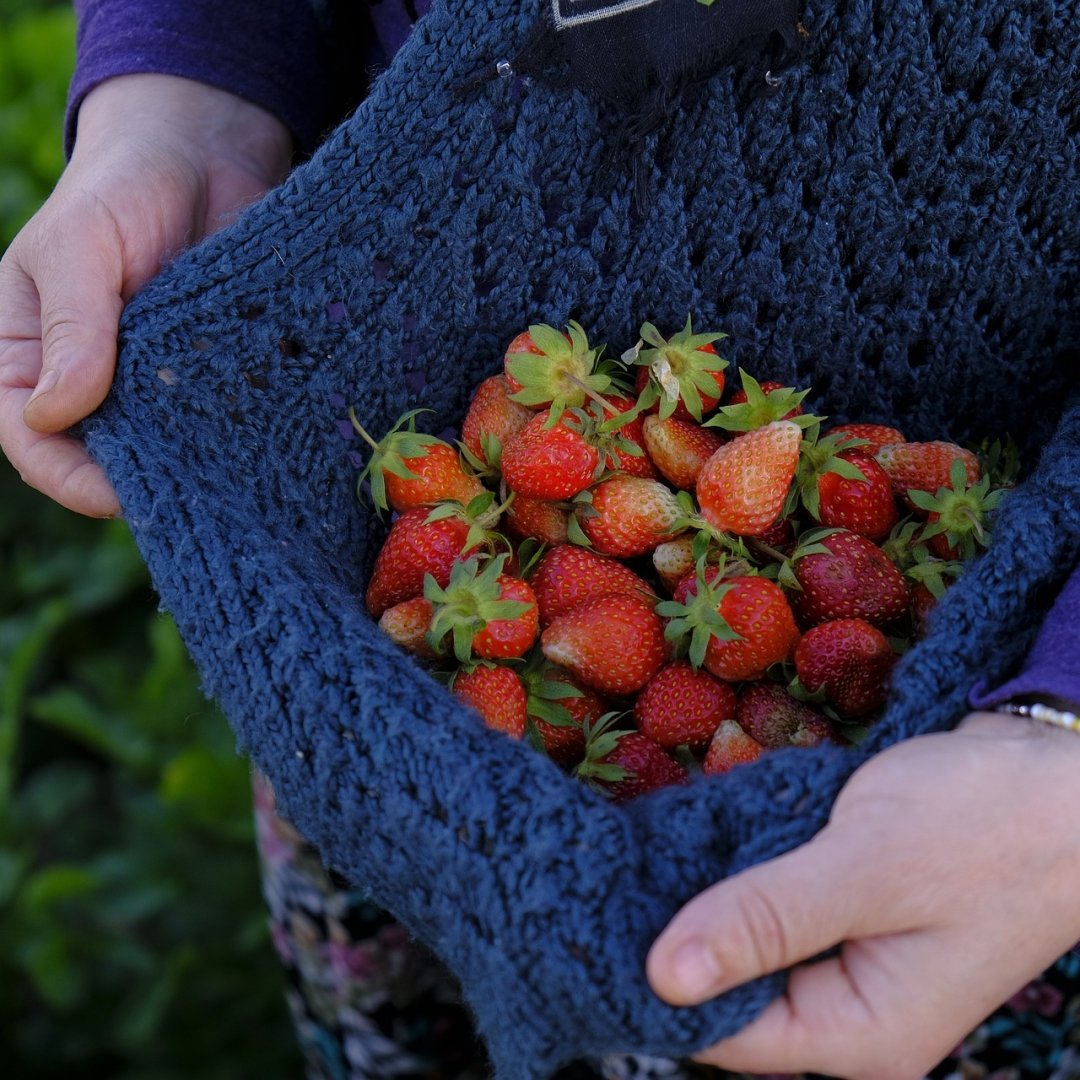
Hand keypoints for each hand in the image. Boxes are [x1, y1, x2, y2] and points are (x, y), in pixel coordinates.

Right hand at [0, 73, 291, 515]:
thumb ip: (72, 324)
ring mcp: (158, 383)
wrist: (204, 155)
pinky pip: (226, 418)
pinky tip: (270, 435)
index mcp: (34, 356)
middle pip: (106, 457)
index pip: (33, 440)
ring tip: (234, 472)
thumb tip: (53, 413)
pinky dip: (244, 431)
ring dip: (199, 463)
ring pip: (172, 447)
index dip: (68, 478)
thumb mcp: (79, 245)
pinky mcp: (215, 374)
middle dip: (143, 480)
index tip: (117, 496)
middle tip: (191, 494)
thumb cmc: (121, 189)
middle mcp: (95, 381)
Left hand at [646, 712, 1079, 1079]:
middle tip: (619, 863)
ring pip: (745, 944)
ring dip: (706, 894)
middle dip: (677, 929)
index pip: (722, 1032)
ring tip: (648, 843)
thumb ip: (766, 920)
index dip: (660, 974)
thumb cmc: (983, 825)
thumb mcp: (869, 866)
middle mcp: (850, 1017)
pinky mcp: (847, 919)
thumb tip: (662, 978)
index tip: (604, 911)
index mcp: (860, 1034)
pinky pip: (774, 910)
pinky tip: (703, 834)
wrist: (1060, 779)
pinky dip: (741, 873)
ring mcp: (850, 967)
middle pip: (728, 991)